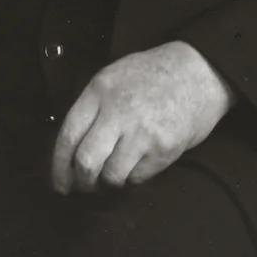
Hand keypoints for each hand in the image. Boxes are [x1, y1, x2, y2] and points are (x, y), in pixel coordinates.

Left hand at [50, 40, 236, 193]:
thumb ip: (94, 105)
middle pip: (86, 162)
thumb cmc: (153, 74)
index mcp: (101, 89)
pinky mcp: (163, 149)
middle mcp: (118, 111)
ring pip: (111, 176)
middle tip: (83, 186)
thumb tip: (72, 146)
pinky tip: (139, 161)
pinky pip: (137, 178)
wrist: (199, 71)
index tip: (59, 181)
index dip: (58, 165)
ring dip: (109, 181)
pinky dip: (133, 177)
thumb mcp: (115, 75)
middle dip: (81, 182)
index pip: (68, 135)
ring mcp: (142, 132)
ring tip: (115, 171)